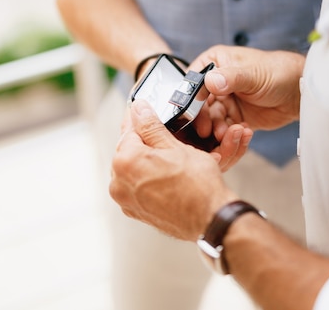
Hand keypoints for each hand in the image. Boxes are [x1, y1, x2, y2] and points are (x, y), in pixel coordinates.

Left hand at [111, 99, 239, 239]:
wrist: (210, 219)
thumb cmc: (198, 185)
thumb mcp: (175, 146)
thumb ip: (151, 126)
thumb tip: (138, 109)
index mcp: (125, 162)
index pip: (128, 130)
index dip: (141, 118)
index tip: (146, 111)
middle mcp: (119, 183)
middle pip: (128, 150)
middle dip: (144, 140)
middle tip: (164, 134)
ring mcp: (126, 200)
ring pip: (132, 168)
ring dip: (146, 159)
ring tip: (170, 156)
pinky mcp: (136, 211)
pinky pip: (137, 185)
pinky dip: (148, 177)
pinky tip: (167, 174)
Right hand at [189, 45, 304, 136]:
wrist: (298, 93)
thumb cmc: (278, 72)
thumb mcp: (253, 74)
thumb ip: (231, 77)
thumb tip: (211, 80)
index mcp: (216, 62)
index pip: (194, 80)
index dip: (191, 97)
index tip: (192, 111)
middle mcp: (216, 81)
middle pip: (199, 102)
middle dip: (203, 117)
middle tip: (207, 129)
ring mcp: (224, 99)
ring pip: (211, 117)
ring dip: (215, 127)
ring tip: (223, 133)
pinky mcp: (233, 116)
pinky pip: (223, 127)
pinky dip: (227, 133)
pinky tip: (236, 133)